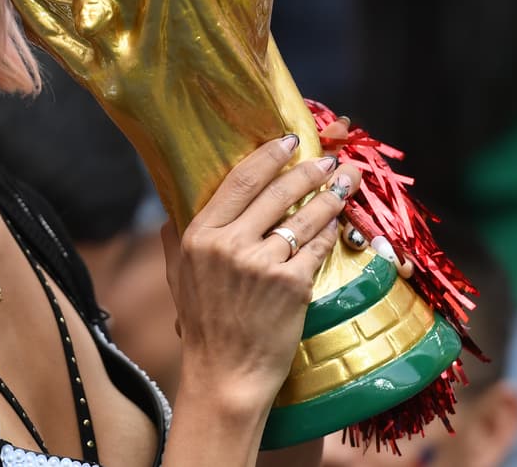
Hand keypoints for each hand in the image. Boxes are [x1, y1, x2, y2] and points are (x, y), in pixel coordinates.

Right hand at [161, 130, 361, 408]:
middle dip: (309, 170)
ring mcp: (262, 264)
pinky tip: (339, 222)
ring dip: (330, 195)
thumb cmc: (202, 325)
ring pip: (305, 217)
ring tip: (344, 182)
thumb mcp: (177, 275)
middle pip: (278, 192)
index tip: (288, 141)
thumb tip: (172, 209)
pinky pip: (317, 248)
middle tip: (328, 159)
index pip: (239, 181)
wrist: (226, 374)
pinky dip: (330, 233)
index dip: (269, 156)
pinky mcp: (292, 286)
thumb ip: (175, 238)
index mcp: (199, 235)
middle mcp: (229, 244)